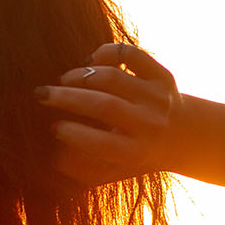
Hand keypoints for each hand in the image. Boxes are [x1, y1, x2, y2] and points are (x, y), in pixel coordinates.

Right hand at [35, 42, 183, 185]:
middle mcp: (150, 125)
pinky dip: (107, 52)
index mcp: (136, 153)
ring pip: (113, 77)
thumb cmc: (135, 156)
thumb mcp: (113, 171)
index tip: (53, 127)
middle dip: (66, 98)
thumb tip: (53, 154)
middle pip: (104, 106)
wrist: (183, 137)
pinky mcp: (162, 76)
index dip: (73, 134)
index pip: (101, 143)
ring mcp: (158, 98)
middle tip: (41, 94)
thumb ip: (83, 169)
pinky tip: (91, 61)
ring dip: (81, 75)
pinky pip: (131, 54)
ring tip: (64, 79)